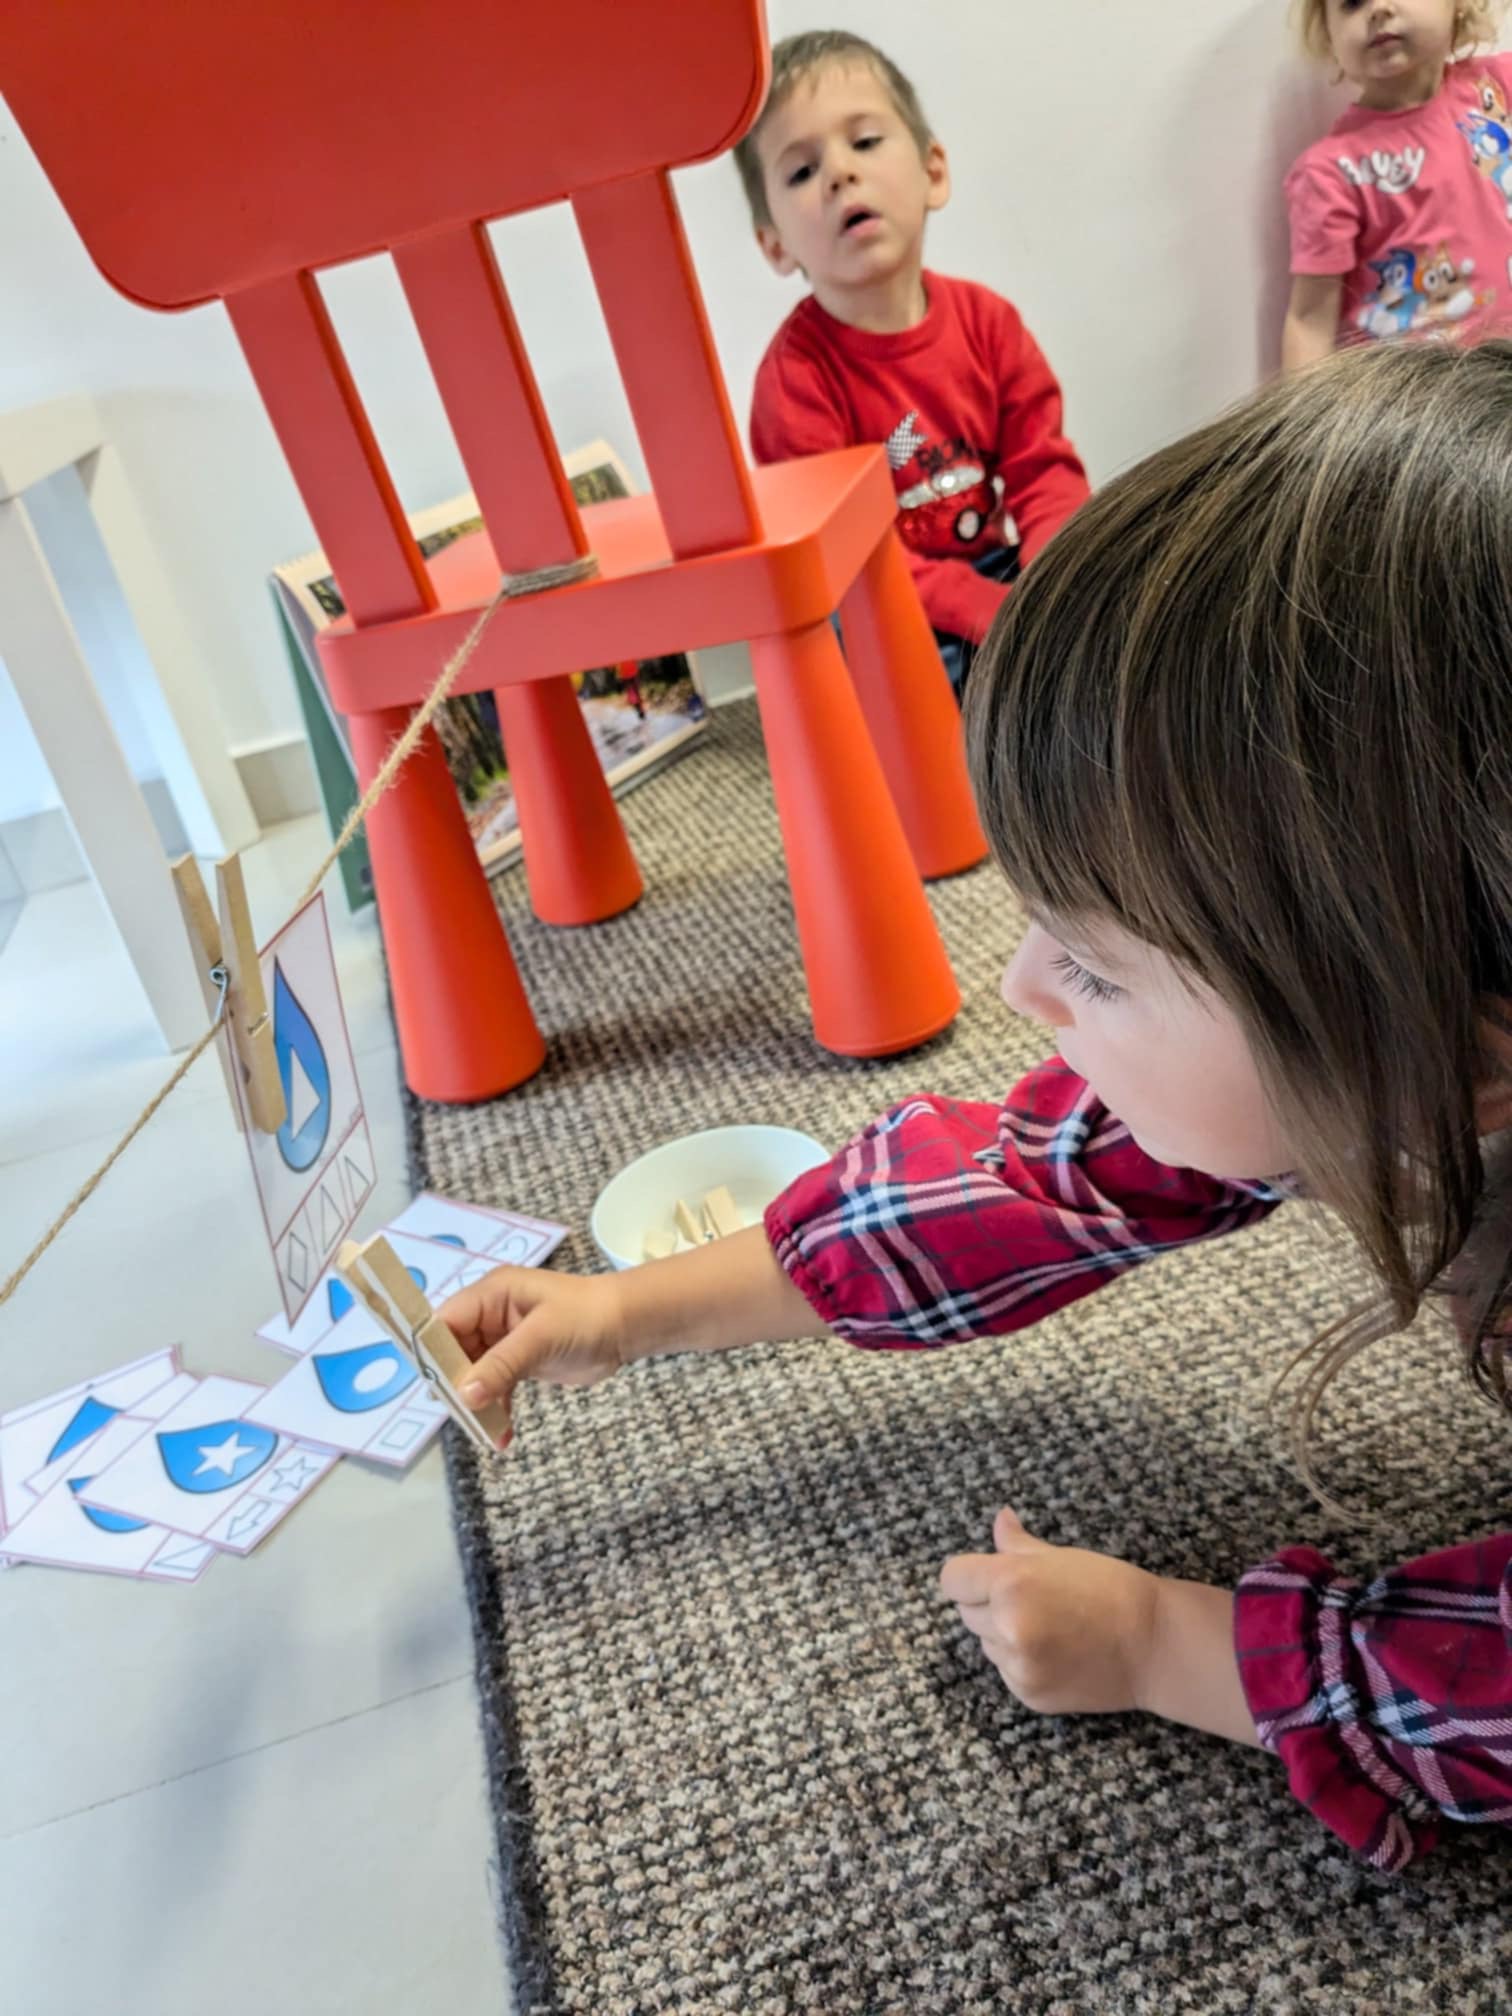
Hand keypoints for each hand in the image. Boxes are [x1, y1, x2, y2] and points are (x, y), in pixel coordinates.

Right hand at [435, 1266, 627, 1447]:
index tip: (434, 1387)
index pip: (445, 1322)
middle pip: (455, 1351)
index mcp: (491, 1295)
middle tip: (462, 1416)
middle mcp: (491, 1316)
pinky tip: (503, 1436)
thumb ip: (501, 1365)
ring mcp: (504, 1340)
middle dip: (456, 1385)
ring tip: (483, 1431)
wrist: (627, 1326)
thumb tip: (463, 1395)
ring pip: (474, 1374)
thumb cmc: (585, 1317)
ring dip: (477, 1403)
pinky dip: (497, 1410)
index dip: (434, 1352)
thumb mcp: (541, 1337)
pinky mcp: (520, 1361)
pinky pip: (496, 1386)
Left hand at [939, 1507, 1160, 1715]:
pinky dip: (1022, 1663)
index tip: (986, 1577)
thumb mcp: (1061, 1557)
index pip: (952, 1579)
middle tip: (1031, 1599)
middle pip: (966, 1612)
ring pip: (986, 1644)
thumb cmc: (1112, 1589)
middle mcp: (1007, 1626)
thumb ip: (1017, 1543)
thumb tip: (999, 1518)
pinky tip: (1056, 1652)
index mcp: (1010, 1583)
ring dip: (1003, 1634)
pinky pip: (1006, 1672)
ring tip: (1049, 1626)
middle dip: (988, 1603)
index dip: (968, 1576)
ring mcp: (1018, 1666)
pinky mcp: (1029, 1695)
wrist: (1156, 1644)